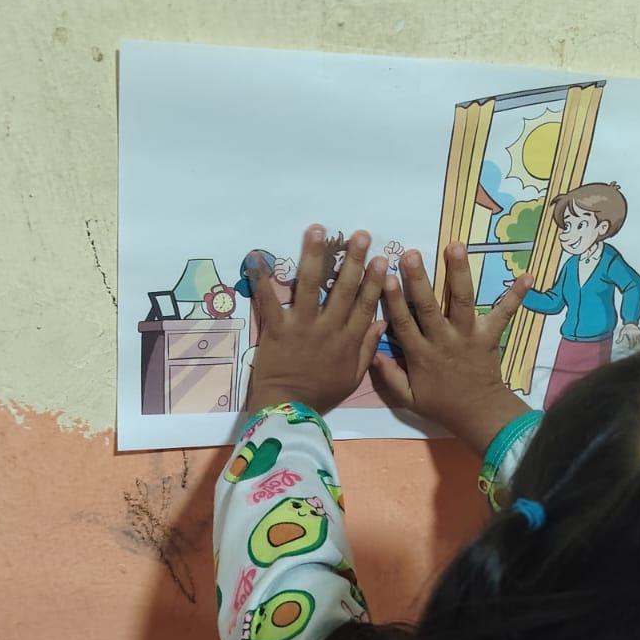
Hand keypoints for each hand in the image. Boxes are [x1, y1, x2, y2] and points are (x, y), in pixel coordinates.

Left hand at [244, 225, 386, 416]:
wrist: (287, 409)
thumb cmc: (320, 395)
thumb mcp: (352, 378)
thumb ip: (367, 350)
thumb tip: (382, 324)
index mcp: (348, 340)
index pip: (365, 305)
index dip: (374, 281)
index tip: (381, 259)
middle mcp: (328, 327)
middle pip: (343, 289)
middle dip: (353, 260)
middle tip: (360, 235)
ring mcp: (302, 325)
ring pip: (310, 285)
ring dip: (314, 255)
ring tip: (318, 230)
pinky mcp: (277, 328)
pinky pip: (269, 300)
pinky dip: (261, 279)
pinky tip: (257, 256)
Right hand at [372, 242, 530, 455]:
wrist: (478, 413)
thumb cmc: (441, 403)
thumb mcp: (408, 397)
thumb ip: (389, 375)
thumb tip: (370, 352)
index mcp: (420, 354)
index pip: (403, 323)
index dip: (394, 300)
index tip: (386, 277)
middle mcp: (443, 340)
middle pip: (429, 306)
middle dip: (420, 279)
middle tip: (412, 253)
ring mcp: (468, 336)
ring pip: (462, 301)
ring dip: (459, 273)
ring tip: (456, 246)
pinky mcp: (490, 336)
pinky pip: (504, 314)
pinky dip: (516, 296)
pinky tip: (528, 276)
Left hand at [617, 321, 639, 349]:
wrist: (630, 323)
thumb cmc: (625, 328)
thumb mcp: (622, 333)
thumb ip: (620, 338)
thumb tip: (616, 342)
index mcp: (631, 335)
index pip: (632, 342)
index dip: (631, 346)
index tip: (630, 348)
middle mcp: (635, 335)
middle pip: (635, 342)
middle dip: (634, 345)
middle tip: (632, 347)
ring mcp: (638, 333)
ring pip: (638, 340)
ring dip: (637, 343)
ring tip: (635, 345)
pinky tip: (639, 341)